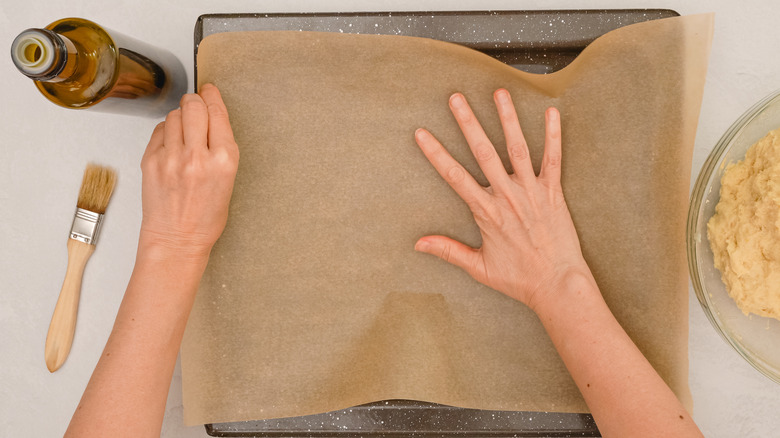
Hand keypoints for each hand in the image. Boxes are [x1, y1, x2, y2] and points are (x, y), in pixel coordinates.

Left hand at [139, 83, 238, 259]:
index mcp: (225, 161)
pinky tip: (171, 146)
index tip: (209, 89)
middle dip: (195, 101)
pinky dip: (166, 133)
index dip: (213, 96)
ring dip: (180, 118)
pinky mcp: (150, 161)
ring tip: (184, 134)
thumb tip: (210, 117)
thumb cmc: (205, 218)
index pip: (218, 113)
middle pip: (194, 106)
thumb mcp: (228, 181)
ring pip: (174, 115)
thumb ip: (220, 148)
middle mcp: (198, 156)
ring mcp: (171, 157)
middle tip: (196, 105)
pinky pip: (159, 131)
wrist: (177, 240)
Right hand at [414, 89, 590, 310]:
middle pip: (484, 153)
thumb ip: (448, 250)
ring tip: (499, 93)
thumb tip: (418, 244)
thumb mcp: (478, 267)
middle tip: (456, 98)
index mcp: (486, 212)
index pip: (455, 176)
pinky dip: (553, 136)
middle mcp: (507, 197)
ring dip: (507, 119)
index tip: (422, 134)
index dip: (437, 154)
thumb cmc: (519, 279)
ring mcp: (531, 192)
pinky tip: (552, 112)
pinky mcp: (554, 193)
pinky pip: (554, 159)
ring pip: (517, 148)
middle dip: (468, 123)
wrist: (557, 285)